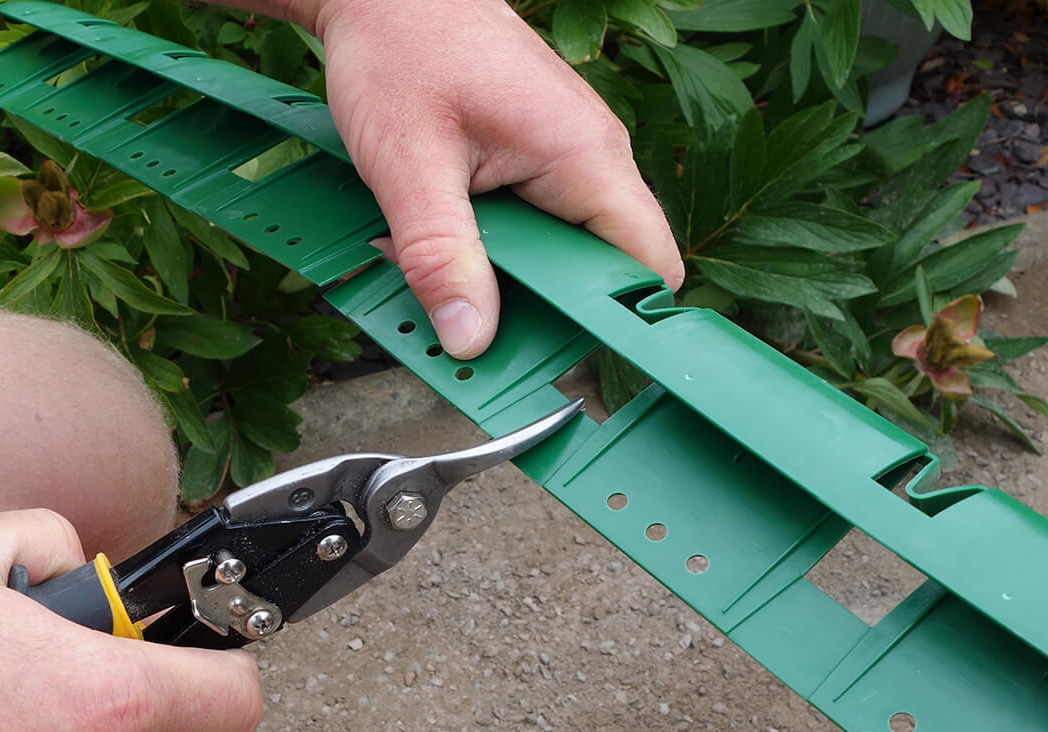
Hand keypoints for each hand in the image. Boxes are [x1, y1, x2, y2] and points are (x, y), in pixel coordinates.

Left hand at [313, 0, 684, 357]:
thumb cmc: (400, 49)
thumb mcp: (407, 166)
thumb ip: (441, 257)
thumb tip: (470, 339)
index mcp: (585, 155)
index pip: (647, 265)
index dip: (615, 324)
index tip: (564, 366)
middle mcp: (590, 155)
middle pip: (598, 269)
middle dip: (537, 309)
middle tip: (472, 330)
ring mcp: (564, 155)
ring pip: (558, 251)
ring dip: (504, 277)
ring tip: (440, 277)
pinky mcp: (533, 157)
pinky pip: (530, 224)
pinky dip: (489, 246)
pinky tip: (439, 243)